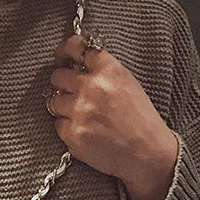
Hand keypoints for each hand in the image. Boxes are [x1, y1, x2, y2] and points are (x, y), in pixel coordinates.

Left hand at [48, 34, 178, 197]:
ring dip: (63, 106)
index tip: (61, 55)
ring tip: (81, 115)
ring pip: (53, 101)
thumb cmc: (140, 119)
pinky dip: (67, 128)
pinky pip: (58, 125)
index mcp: (108, 70)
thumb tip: (75, 65)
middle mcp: (91, 87)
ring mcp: (79, 111)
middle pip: (57, 76)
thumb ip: (102, 71)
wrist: (146, 152)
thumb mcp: (127, 83)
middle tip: (71, 92)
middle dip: (62, 83)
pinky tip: (85, 131)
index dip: (65, 50)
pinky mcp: (72, 134)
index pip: (76, 47)